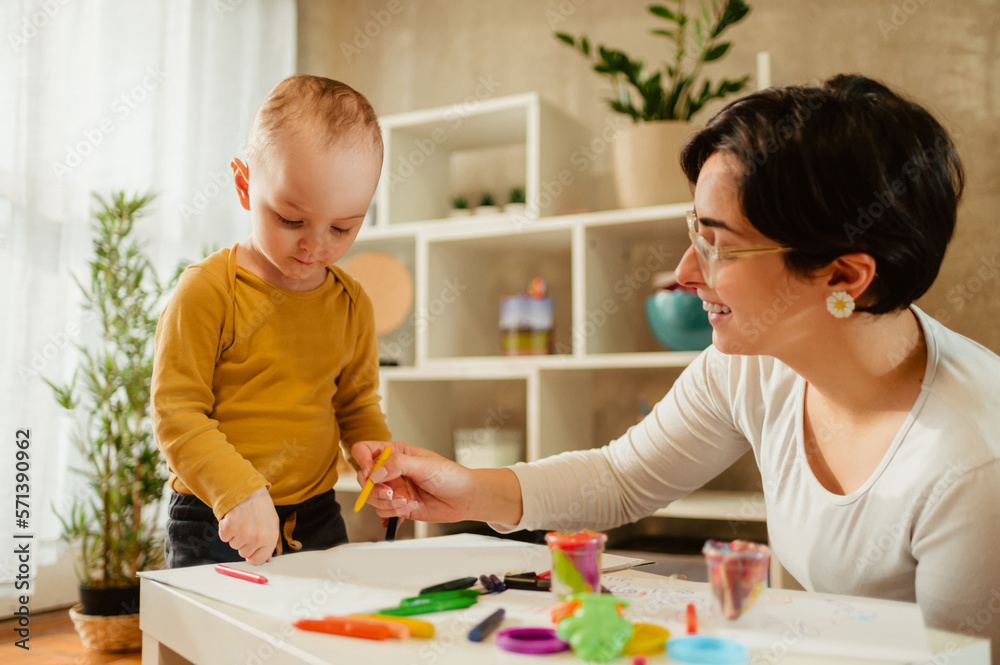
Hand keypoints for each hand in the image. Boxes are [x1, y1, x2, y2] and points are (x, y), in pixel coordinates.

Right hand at [218, 486, 278, 564]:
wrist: (247, 489)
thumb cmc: (260, 506)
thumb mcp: (271, 524)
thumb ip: (269, 543)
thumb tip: (266, 560)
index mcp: (270, 538)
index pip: (257, 560)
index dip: (252, 555)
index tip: (250, 550)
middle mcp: (257, 538)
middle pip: (243, 553)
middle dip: (244, 543)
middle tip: (247, 526)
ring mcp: (242, 534)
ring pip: (233, 545)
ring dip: (235, 535)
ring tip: (242, 520)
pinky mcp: (229, 528)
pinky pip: (224, 538)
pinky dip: (226, 529)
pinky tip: (233, 518)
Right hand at [351, 440, 522, 524]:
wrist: (464, 498)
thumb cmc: (449, 475)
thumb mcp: (424, 465)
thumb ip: (398, 464)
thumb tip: (375, 472)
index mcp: (395, 452)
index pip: (364, 451)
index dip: (362, 461)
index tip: (371, 473)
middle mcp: (391, 471)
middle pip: (364, 478)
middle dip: (375, 489)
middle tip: (392, 494)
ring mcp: (394, 489)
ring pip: (372, 498)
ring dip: (388, 503)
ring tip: (408, 501)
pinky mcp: (398, 506)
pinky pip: (382, 512)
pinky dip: (393, 514)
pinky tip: (408, 509)